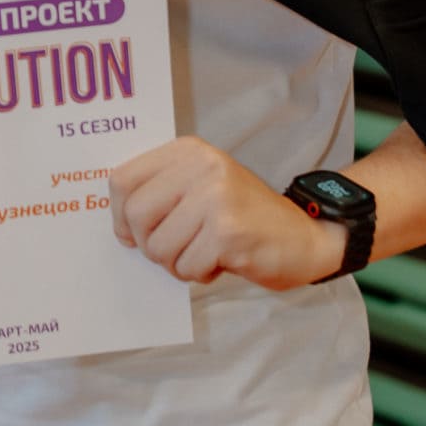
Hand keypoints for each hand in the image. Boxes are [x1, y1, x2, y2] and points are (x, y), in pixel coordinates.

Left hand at [109, 137, 346, 289]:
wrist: (307, 236)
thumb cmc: (244, 217)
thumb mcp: (201, 188)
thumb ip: (161, 194)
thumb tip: (118, 226)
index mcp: (188, 151)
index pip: (122, 180)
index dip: (121, 215)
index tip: (135, 232)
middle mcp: (201, 166)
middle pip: (135, 215)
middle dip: (149, 244)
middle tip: (177, 248)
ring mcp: (215, 197)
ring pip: (158, 247)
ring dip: (177, 263)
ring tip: (204, 253)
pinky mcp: (228, 231)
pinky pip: (186, 266)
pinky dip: (199, 274)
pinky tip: (222, 261)